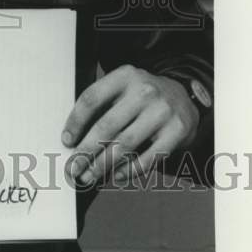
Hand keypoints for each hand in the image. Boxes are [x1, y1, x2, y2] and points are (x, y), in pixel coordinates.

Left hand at [61, 65, 198, 185]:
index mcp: (125, 76)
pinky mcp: (177, 131)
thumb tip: (75, 140)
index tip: (66, 141)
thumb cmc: (143, 97)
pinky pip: (149, 158)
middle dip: (86, 151)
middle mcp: (144, 91)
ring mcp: (162, 111)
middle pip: (106, 126)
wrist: (185, 96)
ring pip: (125, 144)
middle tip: (73, 167)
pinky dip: (130, 170)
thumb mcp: (123, 88)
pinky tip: (117, 175)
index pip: (92, 99)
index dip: (75, 122)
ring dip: (103, 165)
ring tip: (89, 176)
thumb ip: (103, 106)